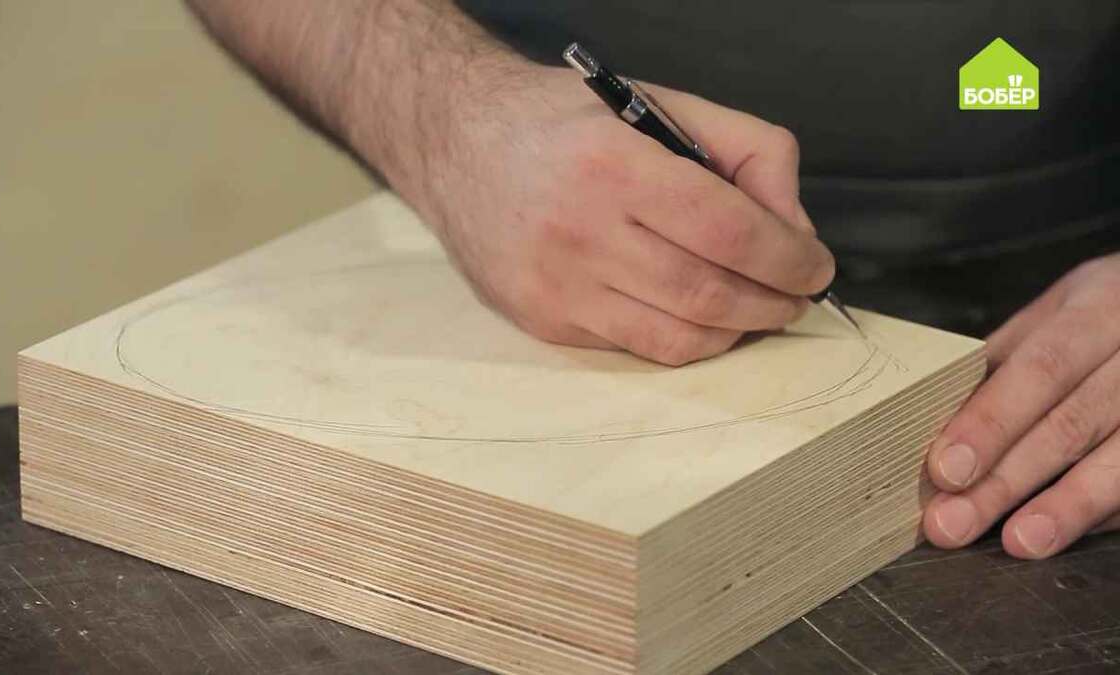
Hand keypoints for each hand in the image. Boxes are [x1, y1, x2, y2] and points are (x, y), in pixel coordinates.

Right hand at [416, 63, 833, 364]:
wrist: (453, 141)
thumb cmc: (560, 122)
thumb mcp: (657, 103)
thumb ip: (743, 148)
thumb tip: (793, 223)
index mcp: (615, 164)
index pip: (728, 229)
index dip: (788, 258)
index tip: (815, 267)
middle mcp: (580, 229)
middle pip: (708, 293)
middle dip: (773, 304)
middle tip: (795, 298)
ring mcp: (556, 284)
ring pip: (676, 337)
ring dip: (735, 332)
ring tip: (756, 312)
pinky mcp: (541, 319)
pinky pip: (634, 347)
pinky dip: (682, 340)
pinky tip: (699, 318)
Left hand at [924, 253, 1119, 557]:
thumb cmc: (1106, 317)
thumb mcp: (1060, 314)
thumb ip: (1007, 360)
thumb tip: (936, 417)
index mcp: (1099, 307)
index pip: (1041, 368)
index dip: (991, 421)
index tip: (944, 468)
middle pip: (1072, 422)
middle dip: (1007, 478)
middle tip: (953, 521)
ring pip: (1119, 461)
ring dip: (1065, 507)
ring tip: (1018, 542)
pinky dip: (1103, 511)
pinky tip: (1064, 534)